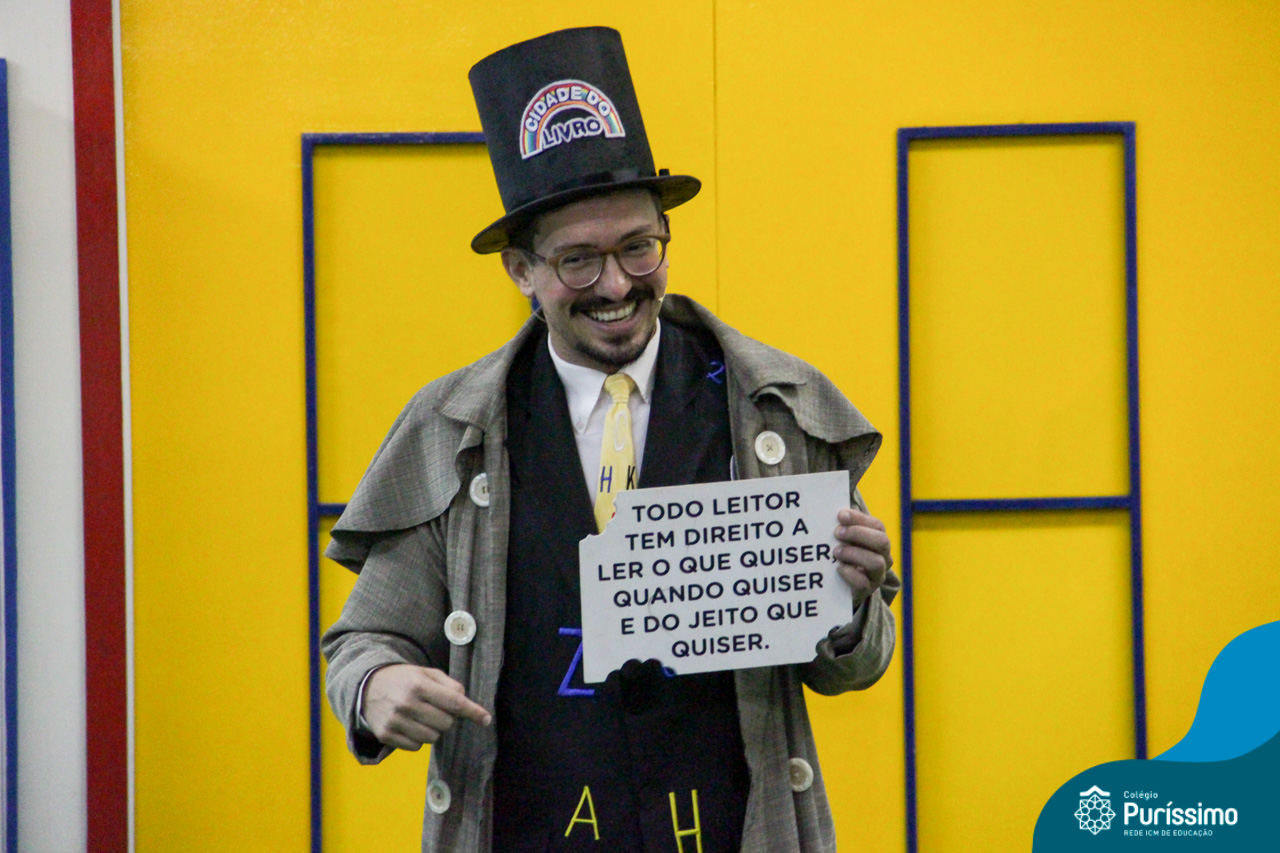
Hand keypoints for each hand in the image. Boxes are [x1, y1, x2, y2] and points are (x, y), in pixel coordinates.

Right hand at [362, 664, 491, 750]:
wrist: (366, 687)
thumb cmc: (403, 679)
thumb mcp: (425, 673)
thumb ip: (449, 684)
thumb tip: (466, 701)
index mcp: (419, 685)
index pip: (454, 702)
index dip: (473, 712)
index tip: (486, 719)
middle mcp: (407, 704)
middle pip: (446, 724)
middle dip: (447, 718)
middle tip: (437, 710)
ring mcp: (395, 721)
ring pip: (432, 738)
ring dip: (433, 730)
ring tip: (422, 718)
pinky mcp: (386, 735)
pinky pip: (416, 747)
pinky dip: (418, 739)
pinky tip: (410, 726)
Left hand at [833, 508, 892, 605]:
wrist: (843, 586)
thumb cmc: (845, 556)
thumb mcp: (846, 540)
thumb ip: (845, 526)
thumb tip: (836, 511)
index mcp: (879, 540)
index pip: (877, 526)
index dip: (859, 519)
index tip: (841, 515)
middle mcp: (884, 557)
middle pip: (882, 541)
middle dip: (859, 534)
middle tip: (838, 533)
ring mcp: (877, 575)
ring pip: (876, 563)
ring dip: (854, 554)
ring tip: (836, 552)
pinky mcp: (867, 590)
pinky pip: (863, 583)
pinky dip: (849, 574)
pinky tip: (838, 568)